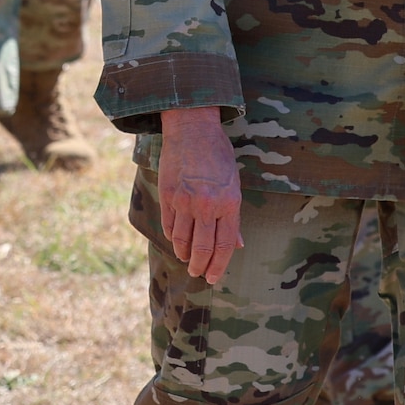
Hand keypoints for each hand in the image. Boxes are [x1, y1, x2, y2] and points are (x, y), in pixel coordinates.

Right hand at [158, 107, 242, 283]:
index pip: (225, 246)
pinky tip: (176, 240)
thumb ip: (233, 215)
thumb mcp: (233, 183)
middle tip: (198, 273)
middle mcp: (207, 204)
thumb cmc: (217, 154)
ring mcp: (185, 200)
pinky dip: (172, 236)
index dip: (219, 266)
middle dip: (200, 266)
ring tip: (185, 259)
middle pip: (203, 248)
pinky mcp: (168, 194)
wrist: (192, 127)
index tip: (213, 277)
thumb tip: (237, 244)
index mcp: (229, 202)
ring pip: (183, 240)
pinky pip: (169, 225)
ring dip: (184, 254)